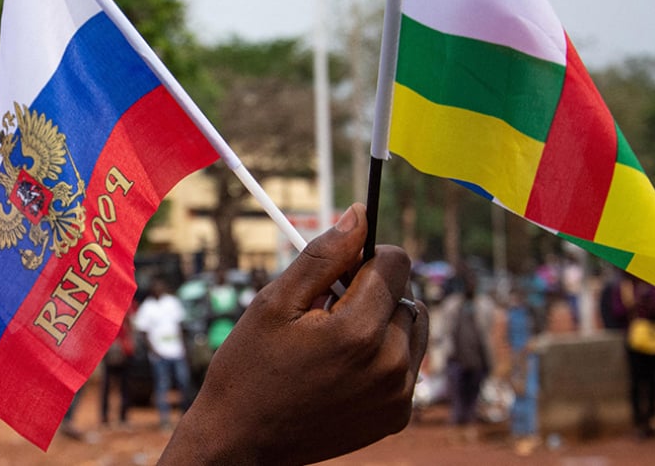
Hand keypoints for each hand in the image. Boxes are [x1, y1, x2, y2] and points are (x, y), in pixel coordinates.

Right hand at [160, 203, 427, 465]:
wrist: (242, 439)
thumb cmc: (250, 367)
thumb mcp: (274, 302)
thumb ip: (323, 255)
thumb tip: (359, 214)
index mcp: (358, 331)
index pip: (396, 262)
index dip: (365, 256)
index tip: (336, 270)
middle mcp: (390, 364)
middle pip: (405, 294)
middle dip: (371, 292)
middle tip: (324, 311)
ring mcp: (398, 394)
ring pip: (412, 328)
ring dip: (383, 323)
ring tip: (335, 339)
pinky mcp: (398, 415)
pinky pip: (408, 365)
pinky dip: (383, 356)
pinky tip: (342, 368)